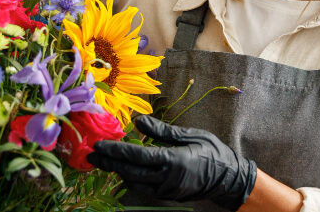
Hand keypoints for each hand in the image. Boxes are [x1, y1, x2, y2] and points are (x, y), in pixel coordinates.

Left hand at [87, 115, 257, 210]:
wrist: (229, 179)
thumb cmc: (213, 152)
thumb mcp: (190, 135)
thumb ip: (161, 131)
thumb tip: (138, 122)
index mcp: (172, 160)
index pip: (136, 155)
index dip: (115, 151)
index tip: (98, 146)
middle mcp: (166, 179)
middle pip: (129, 172)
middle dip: (108, 163)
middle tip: (90, 156)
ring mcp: (166, 190)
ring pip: (134, 182)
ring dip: (118, 171)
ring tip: (104, 161)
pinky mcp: (167, 196)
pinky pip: (143, 188)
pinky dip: (131, 178)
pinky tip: (124, 169)